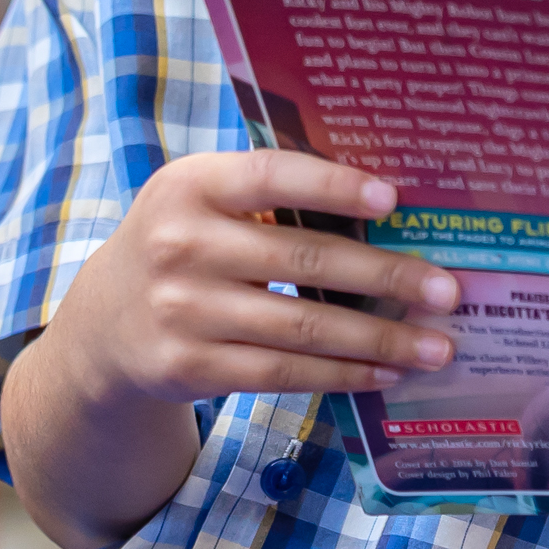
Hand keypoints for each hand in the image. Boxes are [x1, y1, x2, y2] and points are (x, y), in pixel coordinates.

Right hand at [39, 148, 464, 412]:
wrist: (101, 328)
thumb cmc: (180, 247)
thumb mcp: (199, 201)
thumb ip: (266, 194)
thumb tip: (383, 202)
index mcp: (190, 184)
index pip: (271, 175)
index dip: (332, 185)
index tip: (393, 199)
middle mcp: (181, 244)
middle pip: (303, 259)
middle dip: (386, 275)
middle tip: (447, 290)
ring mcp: (182, 310)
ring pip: (302, 326)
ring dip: (379, 338)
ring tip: (436, 345)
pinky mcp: (189, 367)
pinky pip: (282, 372)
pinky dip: (341, 373)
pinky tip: (384, 372)